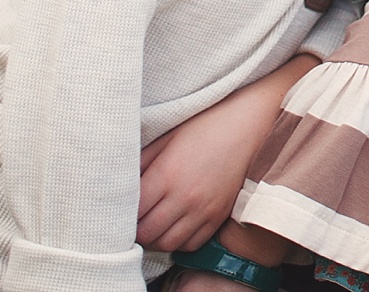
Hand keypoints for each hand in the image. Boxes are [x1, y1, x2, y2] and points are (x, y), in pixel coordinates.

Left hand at [136, 58, 311, 251]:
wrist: (248, 125)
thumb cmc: (206, 125)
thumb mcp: (168, 136)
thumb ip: (142, 160)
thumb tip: (123, 179)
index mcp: (167, 174)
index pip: (133, 211)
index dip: (122, 213)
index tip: (120, 207)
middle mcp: (184, 197)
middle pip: (147, 233)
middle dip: (136, 230)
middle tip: (134, 218)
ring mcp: (204, 210)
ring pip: (168, 243)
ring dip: (156, 238)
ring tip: (152, 224)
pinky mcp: (218, 216)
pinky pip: (192, 244)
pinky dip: (179, 242)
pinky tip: (175, 227)